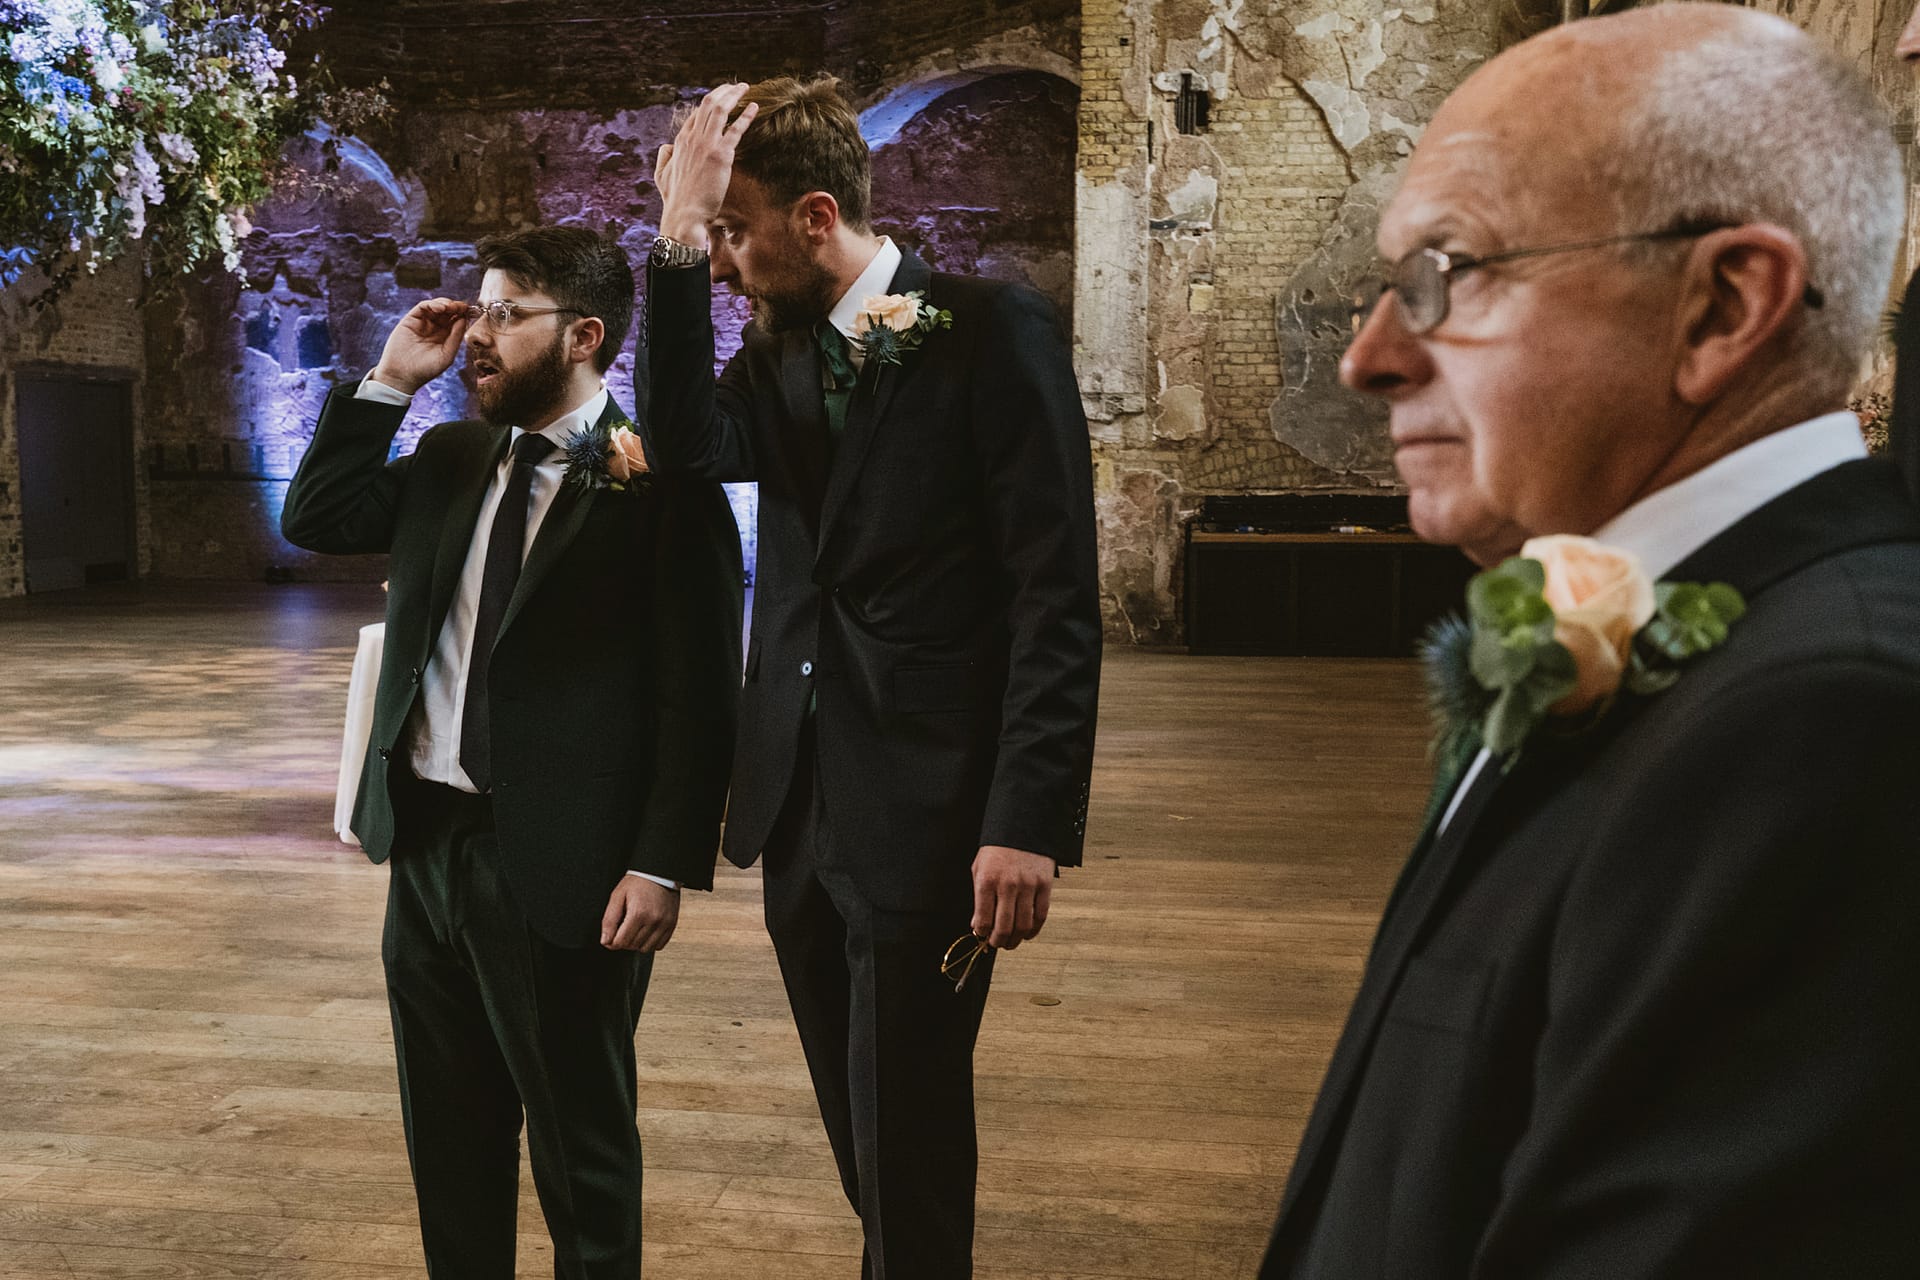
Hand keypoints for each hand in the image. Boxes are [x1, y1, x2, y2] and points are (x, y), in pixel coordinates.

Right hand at [371, 297, 470, 394]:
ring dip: (445, 303)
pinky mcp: (411, 320)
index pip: (456, 320)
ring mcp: (423, 323)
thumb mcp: (447, 355)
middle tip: (461, 307)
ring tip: (450, 307)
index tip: (470, 311)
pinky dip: (431, 304)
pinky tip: (439, 308)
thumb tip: (463, 319)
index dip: (463, 314)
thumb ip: (456, 337)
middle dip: (455, 306)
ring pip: (436, 306)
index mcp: (446, 336)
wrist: (403, 375)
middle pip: (448, 311)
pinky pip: (422, 307)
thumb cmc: (426, 370)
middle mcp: (435, 328)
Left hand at [600, 876, 680, 951]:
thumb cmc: (638, 883)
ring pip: (646, 949)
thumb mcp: (617, 896)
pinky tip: (646, 931)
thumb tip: (606, 940)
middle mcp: (653, 920)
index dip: (612, 942)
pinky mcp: (672, 925)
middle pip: (633, 946)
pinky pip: (659, 946)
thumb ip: (609, 920)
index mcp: (638, 913)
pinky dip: (650, 942)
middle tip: (623, 928)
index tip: (611, 936)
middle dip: (624, 941)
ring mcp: (665, 924)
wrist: (660, 874)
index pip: (621, 942)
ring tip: (635, 930)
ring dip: (637, 943)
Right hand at [655, 82, 758, 247]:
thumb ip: (663, 157)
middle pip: (708, 104)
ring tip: (745, 88)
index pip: (696, 114)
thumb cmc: (675, 200)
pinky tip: (754, 107)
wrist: (685, 215)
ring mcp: (706, 145)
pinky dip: (745, 115)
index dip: (710, 103)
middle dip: (723, 90)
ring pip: (720, 109)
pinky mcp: (721, 155)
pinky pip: (735, 129)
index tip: (721, 98)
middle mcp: (692, 138)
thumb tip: (666, 146)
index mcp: (680, 141)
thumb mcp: (661, 175)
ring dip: (734, 95)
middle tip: (735, 86)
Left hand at [970, 845, 1054, 950]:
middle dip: (998, 942)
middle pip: (1004, 927)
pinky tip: (1027, 933)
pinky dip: (1034, 929)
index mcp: (987, 881)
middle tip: (997, 944)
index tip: (982, 936)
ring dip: (1016, 939)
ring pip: (1023, 925)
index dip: (982, 934)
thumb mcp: (979, 869)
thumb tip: (977, 925)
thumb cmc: (997, 849)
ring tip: (1011, 942)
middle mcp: (1008, 885)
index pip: (984, 920)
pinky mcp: (1045, 885)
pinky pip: (1041, 915)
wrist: (1021, 826)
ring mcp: (1028, 886)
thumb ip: (978, 898)